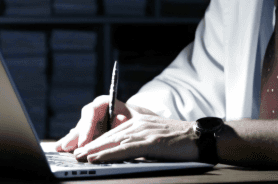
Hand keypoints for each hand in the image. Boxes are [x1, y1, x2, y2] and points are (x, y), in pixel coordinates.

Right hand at [55, 95, 138, 152]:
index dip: (86, 127)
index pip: (92, 111)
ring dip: (71, 140)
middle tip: (68, 147)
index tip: (84, 143)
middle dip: (76, 136)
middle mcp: (96, 111)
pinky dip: (72, 143)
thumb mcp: (136, 118)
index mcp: (105, 102)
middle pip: (83, 122)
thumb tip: (119, 118)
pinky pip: (79, 137)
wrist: (142, 124)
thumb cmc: (139, 119)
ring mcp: (91, 122)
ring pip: (79, 130)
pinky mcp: (89, 132)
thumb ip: (126, 119)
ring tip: (60, 148)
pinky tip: (60, 148)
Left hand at [71, 114, 198, 162]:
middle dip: (91, 145)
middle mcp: (140, 123)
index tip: (84, 149)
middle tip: (75, 154)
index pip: (114, 131)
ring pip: (114, 141)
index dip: (98, 141)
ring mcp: (145, 132)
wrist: (202, 138)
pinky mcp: (151, 142)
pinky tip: (97, 158)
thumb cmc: (181, 141)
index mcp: (140, 121)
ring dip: (95, 150)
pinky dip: (108, 154)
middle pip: (110, 135)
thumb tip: (125, 151)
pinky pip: (124, 149)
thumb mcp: (157, 137)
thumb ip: (141, 141)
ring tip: (81, 157)